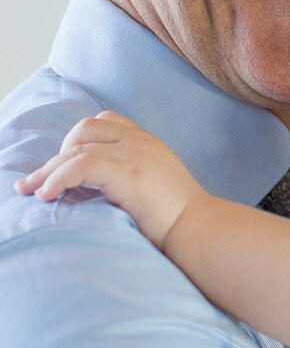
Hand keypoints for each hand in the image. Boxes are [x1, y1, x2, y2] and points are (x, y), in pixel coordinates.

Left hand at [13, 111, 207, 249]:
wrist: (198, 227)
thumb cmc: (176, 215)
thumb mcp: (154, 180)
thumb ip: (130, 170)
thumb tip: (90, 183)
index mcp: (147, 140)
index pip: (105, 120)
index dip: (77, 140)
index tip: (64, 167)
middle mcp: (140, 141)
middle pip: (85, 129)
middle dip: (58, 154)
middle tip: (46, 183)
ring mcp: (135, 153)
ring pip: (76, 148)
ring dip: (48, 171)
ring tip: (34, 192)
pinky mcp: (128, 172)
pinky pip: (80, 165)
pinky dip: (56, 179)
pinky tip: (47, 196)